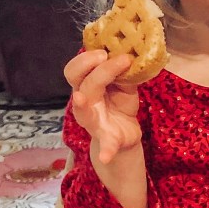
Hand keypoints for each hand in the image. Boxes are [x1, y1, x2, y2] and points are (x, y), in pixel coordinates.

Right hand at [64, 50, 141, 164]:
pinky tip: (106, 156)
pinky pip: (104, 146)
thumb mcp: (124, 85)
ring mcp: (92, 121)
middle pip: (77, 81)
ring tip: (81, 98)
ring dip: (82, 104)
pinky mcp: (106, 139)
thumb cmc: (119, 103)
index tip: (104, 50)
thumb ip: (124, 72)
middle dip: (88, 67)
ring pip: (83, 111)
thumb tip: (132, 53)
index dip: (86, 58)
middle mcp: (85, 101)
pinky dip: (105, 151)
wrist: (126, 134)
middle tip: (104, 57)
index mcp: (87, 85)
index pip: (76, 68)